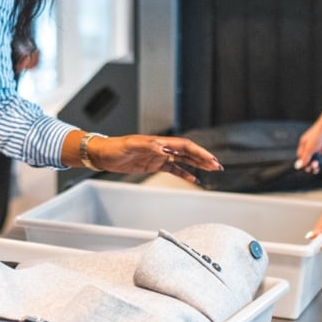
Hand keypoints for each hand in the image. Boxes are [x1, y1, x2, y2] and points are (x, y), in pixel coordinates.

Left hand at [90, 135, 222, 183]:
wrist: (104, 154)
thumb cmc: (115, 148)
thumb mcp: (131, 145)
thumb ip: (148, 146)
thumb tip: (165, 149)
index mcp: (159, 142)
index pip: (185, 146)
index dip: (199, 152)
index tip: (210, 159)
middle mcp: (162, 148)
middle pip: (188, 152)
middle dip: (204, 158)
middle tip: (217, 166)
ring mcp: (159, 157)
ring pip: (184, 160)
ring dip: (198, 164)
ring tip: (212, 170)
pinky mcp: (154, 165)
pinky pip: (174, 169)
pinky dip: (185, 174)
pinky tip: (194, 179)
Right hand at [296, 121, 321, 173]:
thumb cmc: (318, 134)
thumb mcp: (309, 148)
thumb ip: (305, 158)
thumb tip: (300, 165)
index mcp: (304, 144)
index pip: (301, 156)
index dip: (302, 162)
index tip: (304, 167)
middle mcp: (310, 146)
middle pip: (308, 159)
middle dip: (308, 165)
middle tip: (310, 169)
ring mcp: (318, 148)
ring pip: (315, 160)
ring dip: (315, 165)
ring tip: (316, 167)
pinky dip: (321, 162)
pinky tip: (321, 164)